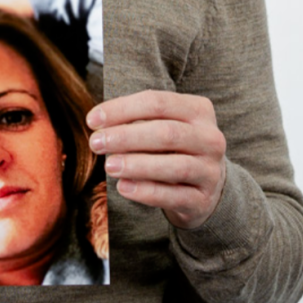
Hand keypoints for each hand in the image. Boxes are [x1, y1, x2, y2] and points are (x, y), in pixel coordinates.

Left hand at [87, 90, 226, 229]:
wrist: (207, 186)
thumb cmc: (174, 147)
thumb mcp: (163, 124)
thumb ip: (135, 119)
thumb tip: (98, 122)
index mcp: (198, 110)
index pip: (157, 102)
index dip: (122, 109)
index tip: (92, 120)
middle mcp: (210, 138)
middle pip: (166, 133)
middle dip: (126, 137)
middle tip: (96, 142)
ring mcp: (210, 170)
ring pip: (174, 166)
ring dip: (136, 165)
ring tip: (109, 165)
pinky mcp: (203, 199)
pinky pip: (174, 196)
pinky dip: (146, 191)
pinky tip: (123, 187)